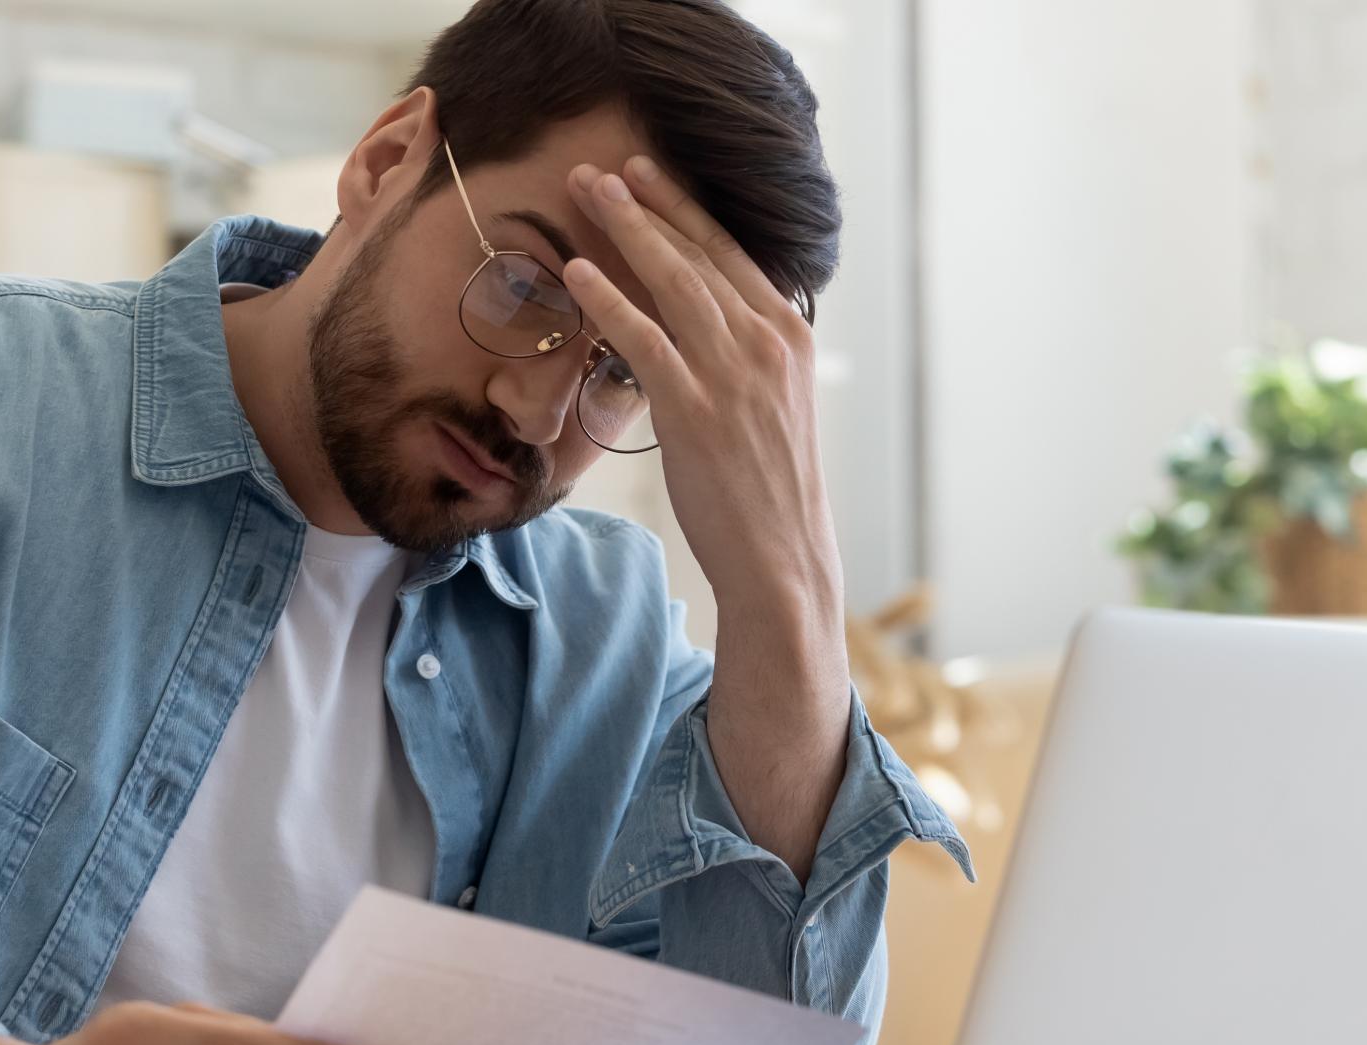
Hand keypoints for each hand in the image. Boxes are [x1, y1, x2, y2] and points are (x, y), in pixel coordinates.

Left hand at [561, 158, 843, 627]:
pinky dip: (610, 300)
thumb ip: (744, 354)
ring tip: (586, 192)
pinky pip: (645, 339)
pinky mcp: (696, 408)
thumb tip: (704, 323)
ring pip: (673, 279)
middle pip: (698, 252)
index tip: (648, 174)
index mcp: (788, 334)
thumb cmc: (768, 486)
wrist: (781, 555)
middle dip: (646, 202)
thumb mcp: (772, 403)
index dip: (684, 209)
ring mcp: (732, 372)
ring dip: (624, 228)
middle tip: (602, 168)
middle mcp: (765, 341)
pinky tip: (578, 272)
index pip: (731, 253)